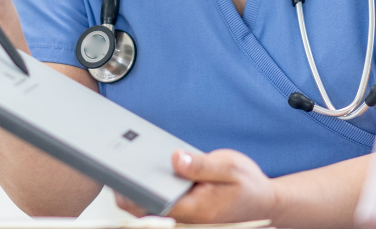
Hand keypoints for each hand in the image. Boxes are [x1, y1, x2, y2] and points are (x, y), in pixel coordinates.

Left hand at [116, 150, 277, 223]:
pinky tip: (141, 172)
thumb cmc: (248, 186)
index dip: (130, 191)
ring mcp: (183, 218)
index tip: (116, 174)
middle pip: (144, 209)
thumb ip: (202, 165)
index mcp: (194, 209)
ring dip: (135, 190)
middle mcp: (185, 218)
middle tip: (112, 165)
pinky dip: (147, 191)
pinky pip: (158, 204)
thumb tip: (176, 158)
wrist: (263, 203)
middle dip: (126, 190)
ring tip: (123, 164)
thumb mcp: (230, 166)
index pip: (153, 204)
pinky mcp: (183, 212)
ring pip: (148, 208)